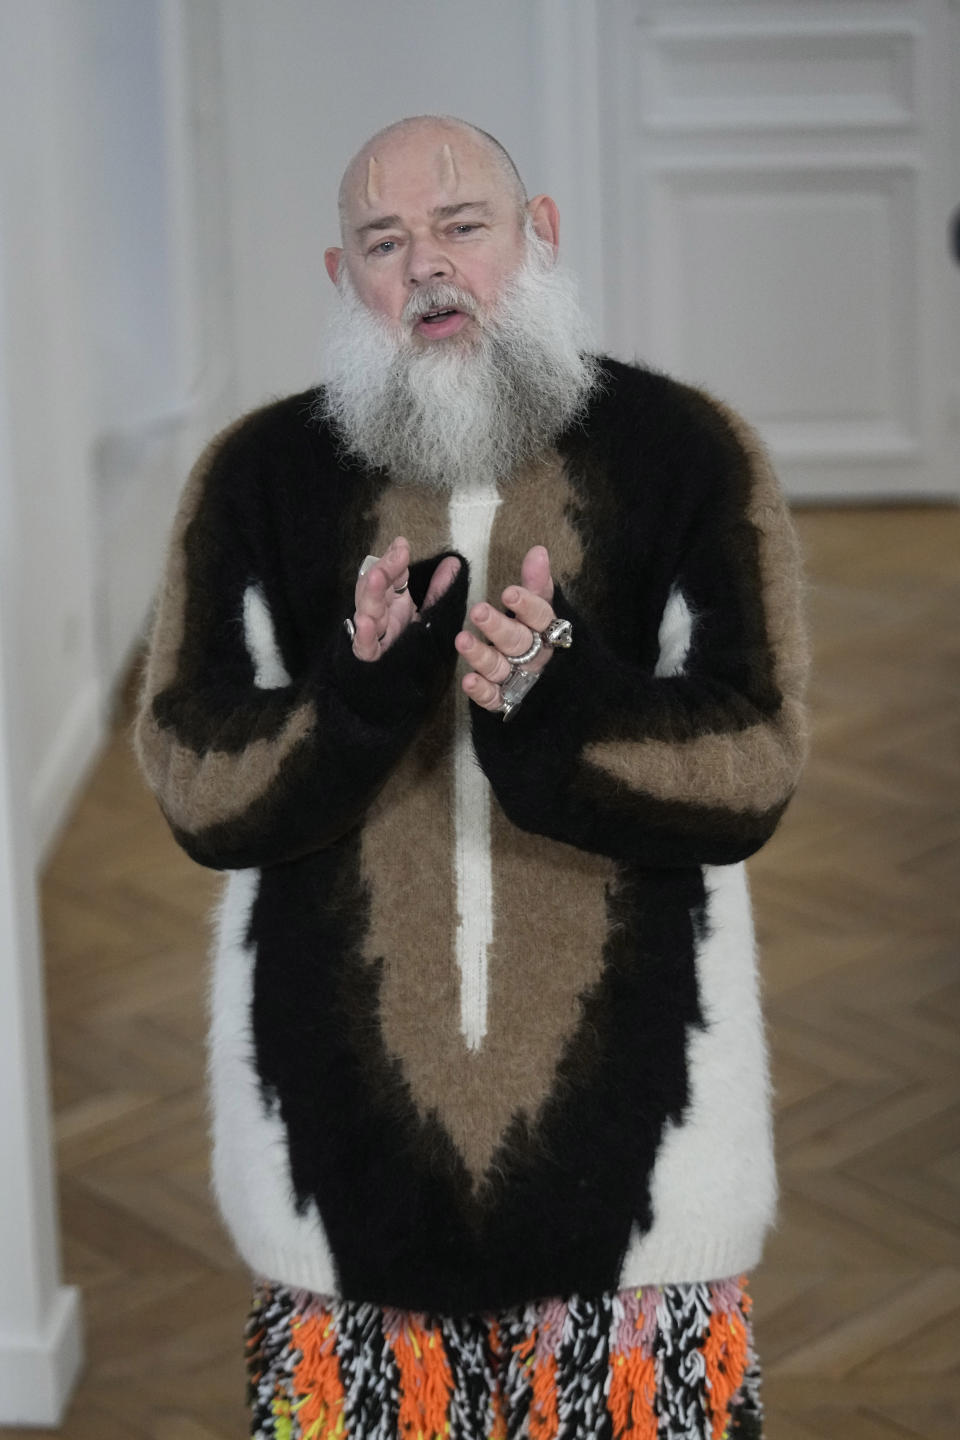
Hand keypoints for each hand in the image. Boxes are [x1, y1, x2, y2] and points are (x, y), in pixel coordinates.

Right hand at [351, 536, 460, 661]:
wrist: (397, 689)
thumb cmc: (410, 650)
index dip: (395, 560)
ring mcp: (371, 634)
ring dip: (371, 594)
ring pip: (367, 610)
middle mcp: (379, 614)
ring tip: (378, 576)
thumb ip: (437, 591)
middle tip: (398, 554)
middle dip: (386, 569)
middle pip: (377, 587)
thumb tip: (453, 562)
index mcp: (392, 603)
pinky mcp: (368, 657)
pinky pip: (364, 645)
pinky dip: (363, 635)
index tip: (402, 545)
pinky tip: (367, 622)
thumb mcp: (428, 617)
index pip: (391, 576)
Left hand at [456, 545, 556, 711]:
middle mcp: (533, 656)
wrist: (539, 683)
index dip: (527, 605)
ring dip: (481, 655)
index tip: (509, 593)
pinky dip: (481, 690)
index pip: (541, 617)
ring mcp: (518, 679)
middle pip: (519, 642)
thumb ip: (535, 581)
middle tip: (477, 611)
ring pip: (501, 668)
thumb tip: (538, 550)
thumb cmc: (532, 633)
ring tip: (461, 640)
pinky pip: (494, 698)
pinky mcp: (504, 699)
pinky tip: (467, 680)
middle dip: (499, 627)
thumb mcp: (534, 605)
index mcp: (544, 631)